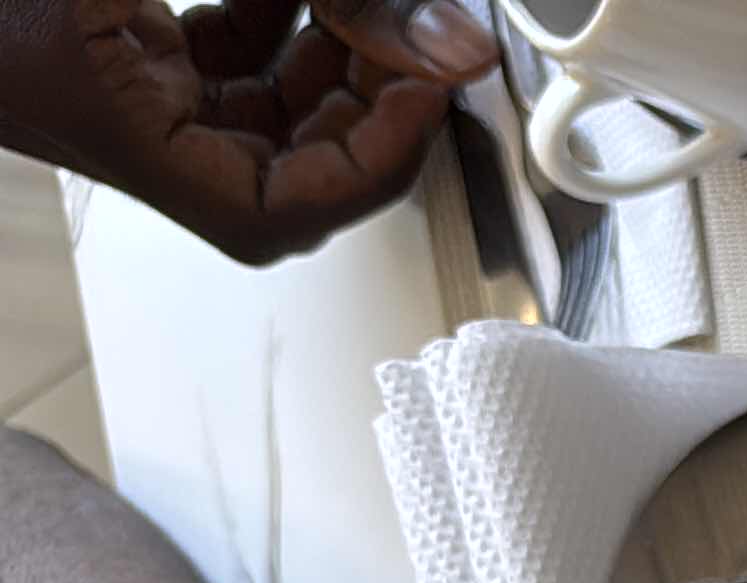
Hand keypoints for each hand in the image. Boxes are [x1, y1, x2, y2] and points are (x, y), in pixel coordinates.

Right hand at [0, 0, 497, 264]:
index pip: (278, 214)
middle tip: (420, 26)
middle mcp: (123, 124)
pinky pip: (229, 55)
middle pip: (294, 158)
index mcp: (116, 133)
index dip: (375, 164)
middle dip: (370, 92)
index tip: (428, 90)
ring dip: (336, 46)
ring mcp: (122, 86)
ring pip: (271, 103)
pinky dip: (281, 19)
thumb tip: (445, 43)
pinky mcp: (119, 45)